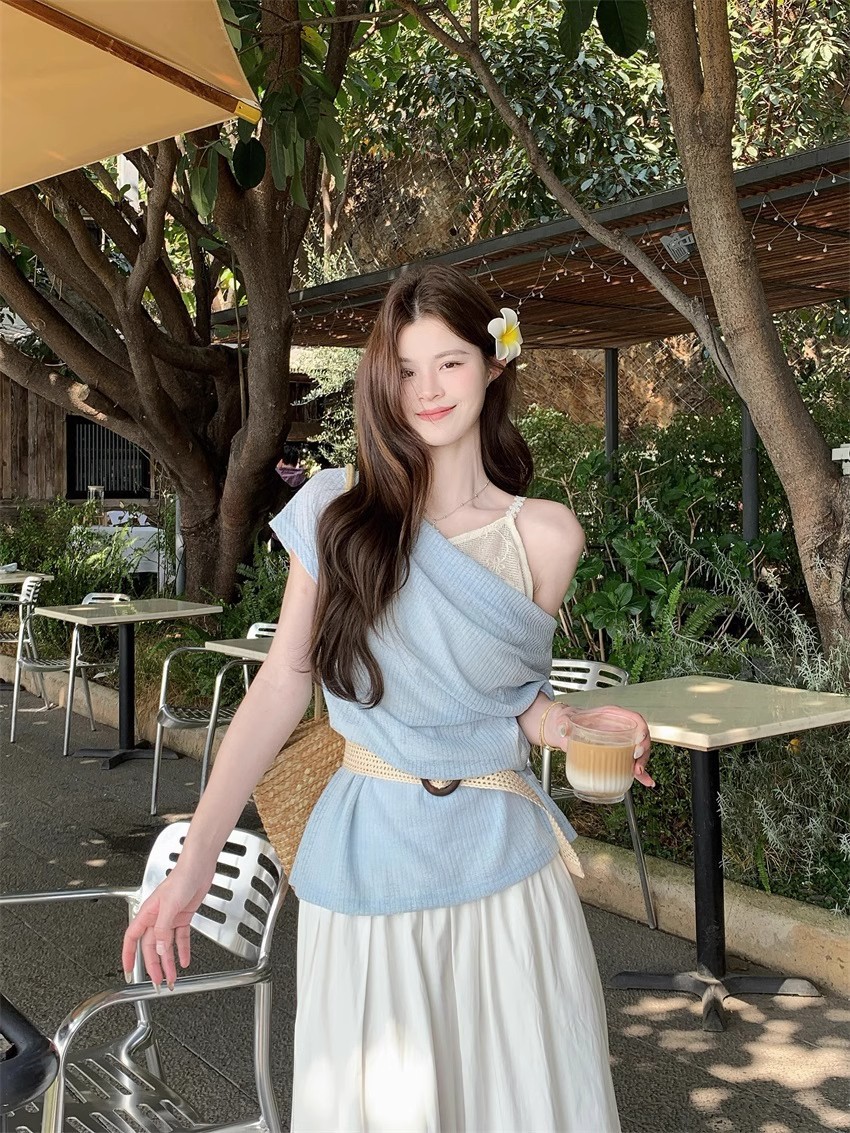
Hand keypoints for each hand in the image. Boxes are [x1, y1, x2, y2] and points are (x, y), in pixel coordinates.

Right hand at [121, 859, 214, 989]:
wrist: (199, 867)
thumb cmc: (181, 877)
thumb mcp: (169, 905)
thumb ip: (162, 929)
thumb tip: (158, 949)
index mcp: (147, 914)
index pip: (132, 939)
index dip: (128, 955)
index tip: (127, 971)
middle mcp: (157, 918)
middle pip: (151, 947)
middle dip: (154, 966)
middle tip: (158, 981)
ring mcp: (170, 918)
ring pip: (166, 945)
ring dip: (169, 961)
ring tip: (172, 977)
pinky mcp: (183, 917)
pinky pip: (180, 938)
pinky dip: (182, 950)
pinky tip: (184, 960)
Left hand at [543, 704, 654, 787]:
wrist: (564, 730)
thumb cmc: (570, 721)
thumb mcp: (567, 720)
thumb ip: (566, 723)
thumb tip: (564, 728)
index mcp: (612, 715)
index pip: (635, 719)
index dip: (642, 730)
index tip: (639, 742)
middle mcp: (620, 727)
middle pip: (641, 737)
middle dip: (643, 752)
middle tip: (636, 765)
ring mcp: (621, 741)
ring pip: (639, 751)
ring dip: (642, 763)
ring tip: (638, 773)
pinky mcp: (618, 754)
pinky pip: (632, 763)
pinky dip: (641, 773)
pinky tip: (646, 781)